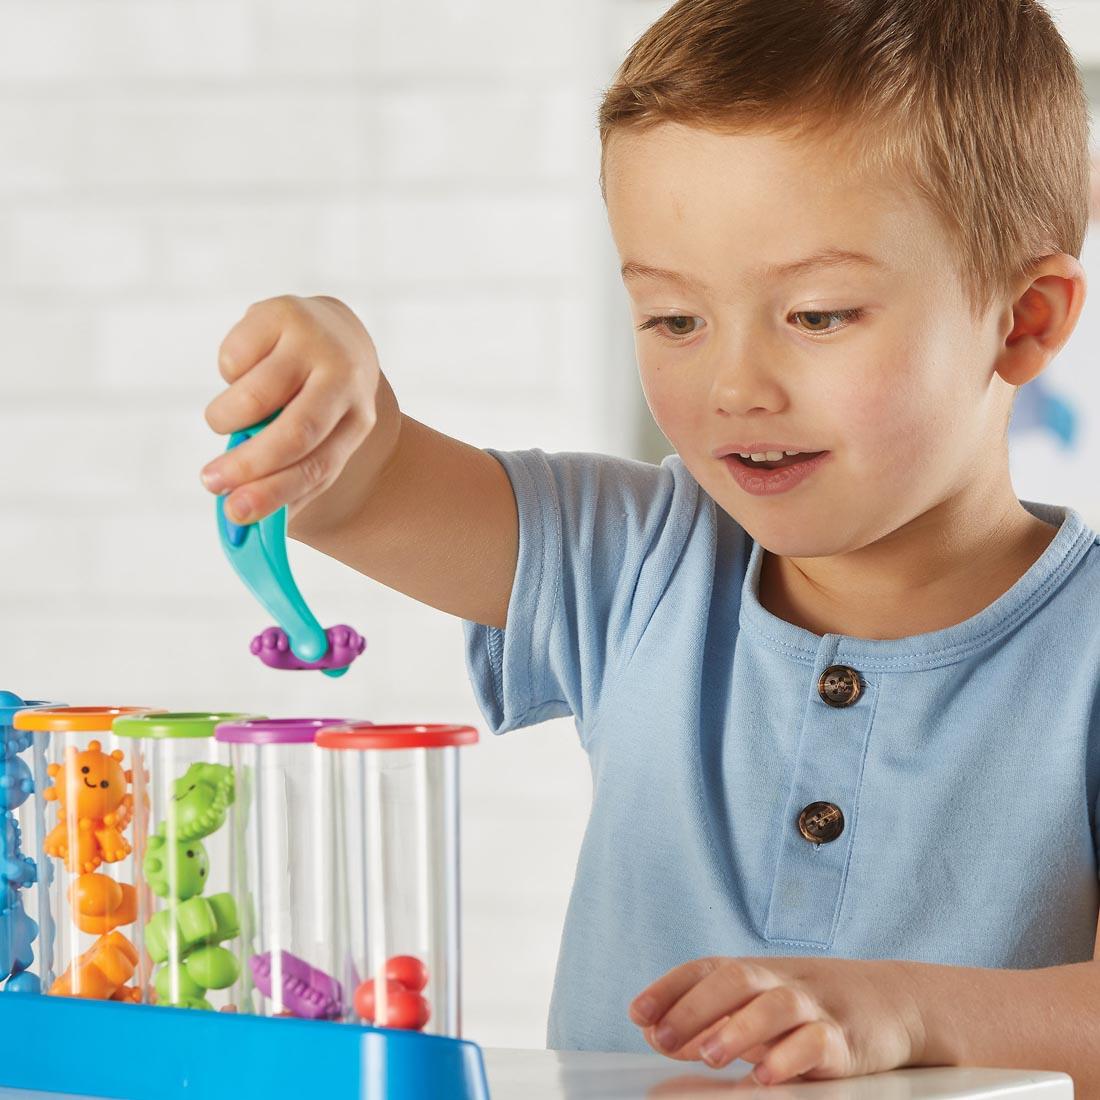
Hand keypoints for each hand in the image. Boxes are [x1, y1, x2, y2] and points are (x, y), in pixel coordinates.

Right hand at [201, 294, 378, 524]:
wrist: (335, 332)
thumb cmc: (314, 400)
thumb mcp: (316, 436)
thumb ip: (285, 476)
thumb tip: (241, 519)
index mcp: (358, 420)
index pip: (318, 466)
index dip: (276, 492)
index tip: (236, 513)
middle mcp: (344, 379)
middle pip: (295, 432)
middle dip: (249, 463)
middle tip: (210, 481)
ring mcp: (314, 343)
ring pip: (254, 395)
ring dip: (226, 417)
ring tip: (226, 419)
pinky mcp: (282, 313)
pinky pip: (234, 358)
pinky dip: (228, 374)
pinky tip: (247, 368)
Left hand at [629, 955, 925, 1085]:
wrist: (895, 1001)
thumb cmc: (813, 1007)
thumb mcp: (761, 1007)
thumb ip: (714, 1020)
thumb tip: (658, 1035)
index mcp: (755, 973)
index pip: (706, 968)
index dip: (670, 988)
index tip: (637, 1013)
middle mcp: (780, 982)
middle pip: (735, 979)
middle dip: (695, 1007)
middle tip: (664, 1037)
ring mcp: (814, 1008)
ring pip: (774, 1007)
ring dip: (738, 1028)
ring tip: (709, 1055)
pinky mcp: (846, 1040)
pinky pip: (816, 1044)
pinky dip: (789, 1057)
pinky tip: (765, 1077)